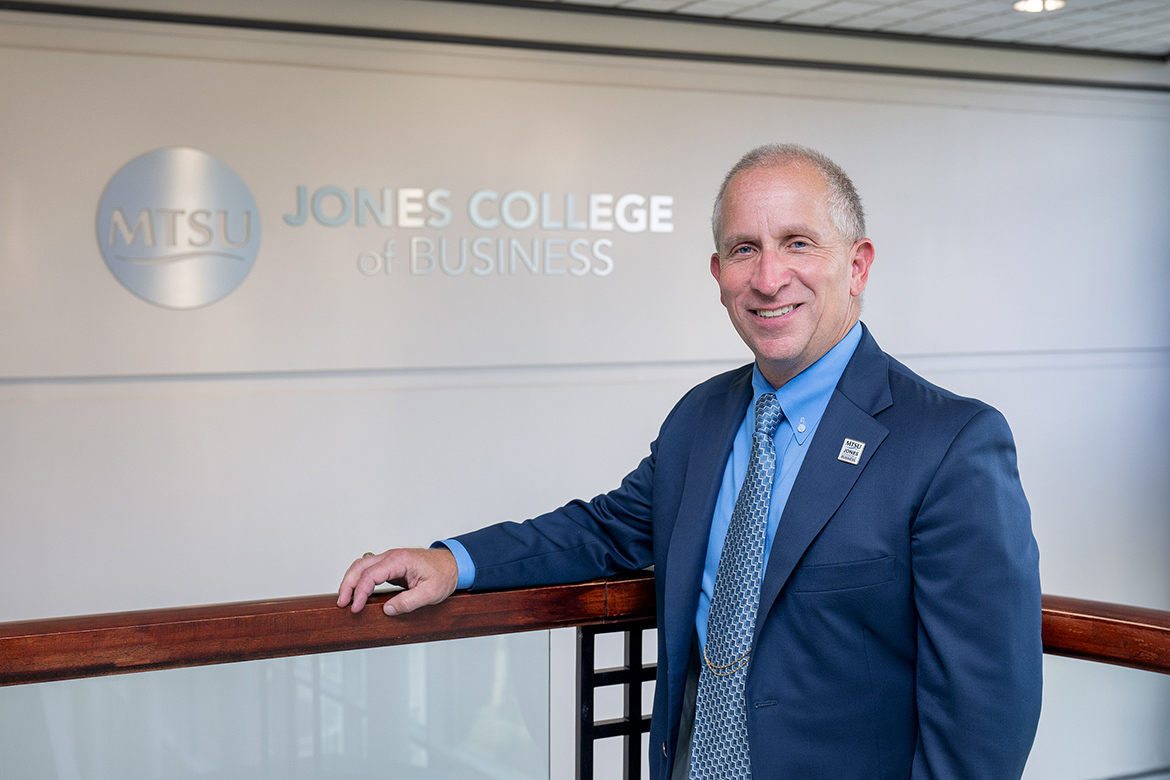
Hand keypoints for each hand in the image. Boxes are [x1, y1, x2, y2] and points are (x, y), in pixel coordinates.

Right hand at [337, 547, 458, 615]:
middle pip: (360, 566)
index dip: (360, 592)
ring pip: (361, 565)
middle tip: (342, 603)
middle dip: (347, 584)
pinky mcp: (391, 565)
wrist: (454, 564)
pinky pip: (369, 569)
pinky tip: (356, 592)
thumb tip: (388, 609)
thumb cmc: (444, 575)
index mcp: (399, 560)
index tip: (356, 607)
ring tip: (345, 599)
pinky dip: (359, 579)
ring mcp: (390, 559)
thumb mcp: (430, 593)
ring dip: (350, 581)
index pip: (371, 575)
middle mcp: (392, 556)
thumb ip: (409, 602)